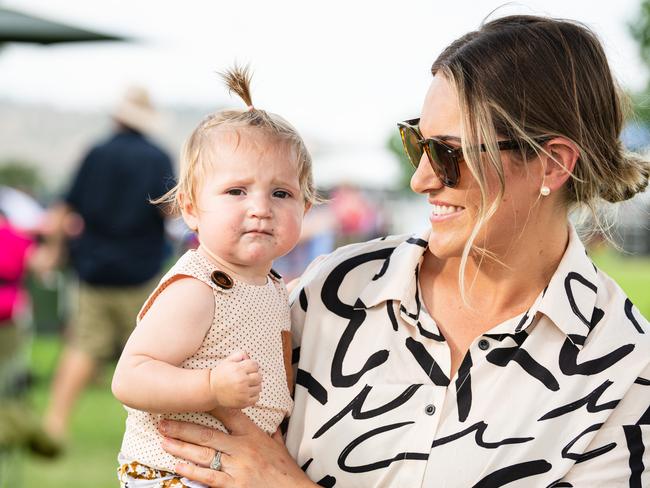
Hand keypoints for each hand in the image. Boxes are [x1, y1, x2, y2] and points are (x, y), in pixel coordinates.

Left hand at [159, 407, 314, 487]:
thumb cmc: (286, 471)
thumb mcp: (279, 446)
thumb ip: (271, 433)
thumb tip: (272, 421)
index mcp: (253, 435)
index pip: (229, 414)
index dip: (210, 405)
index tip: (193, 396)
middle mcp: (243, 448)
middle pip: (208, 434)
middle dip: (183, 428)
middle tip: (164, 421)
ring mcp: (237, 467)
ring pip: (204, 454)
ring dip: (181, 447)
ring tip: (164, 441)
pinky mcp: (234, 486)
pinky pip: (209, 477)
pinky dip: (192, 471)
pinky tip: (178, 466)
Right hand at [209, 352, 260, 408]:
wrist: (211, 390)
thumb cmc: (220, 374)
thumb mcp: (227, 361)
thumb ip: (239, 355)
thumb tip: (248, 356)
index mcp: (238, 369)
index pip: (255, 365)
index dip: (253, 366)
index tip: (249, 369)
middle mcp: (242, 380)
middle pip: (259, 376)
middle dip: (255, 375)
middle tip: (249, 377)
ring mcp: (243, 392)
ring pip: (259, 387)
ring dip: (255, 385)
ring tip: (248, 384)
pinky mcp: (243, 401)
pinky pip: (256, 397)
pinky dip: (254, 395)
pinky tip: (247, 392)